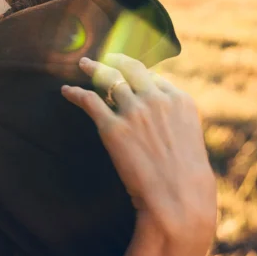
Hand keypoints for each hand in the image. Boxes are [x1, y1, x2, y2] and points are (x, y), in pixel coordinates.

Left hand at [60, 53, 217, 239]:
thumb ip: (174, 121)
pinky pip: (88, 101)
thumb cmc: (187, 178)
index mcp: (180, 100)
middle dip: (117, 60)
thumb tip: (161, 119)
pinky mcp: (112, 127)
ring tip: (84, 64)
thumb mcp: (190, 139)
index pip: (154, 77)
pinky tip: (66, 90)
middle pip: (131, 70)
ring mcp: (133, 111)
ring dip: (94, 69)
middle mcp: (156, 99)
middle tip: (106, 57)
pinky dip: (75, 93)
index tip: (130, 72)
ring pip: (108, 79)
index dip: (139, 74)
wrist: (178, 198)